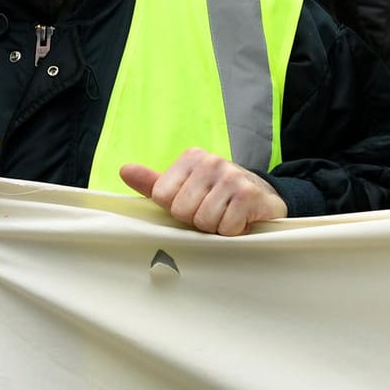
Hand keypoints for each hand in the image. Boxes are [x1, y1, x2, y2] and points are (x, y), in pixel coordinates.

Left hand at [120, 148, 286, 235]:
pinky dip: (233, 231)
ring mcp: (231, 176)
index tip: (195, 204)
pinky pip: (226, 227)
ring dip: (216, 227)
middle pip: (182, 211)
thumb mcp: (184, 186)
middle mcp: (211, 161)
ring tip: (227, 215)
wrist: (264, 196)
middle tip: (213, 212)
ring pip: (204, 222)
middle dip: (197, 220)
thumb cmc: (218, 195)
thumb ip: (154, 182)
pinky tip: (241, 219)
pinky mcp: (249, 194)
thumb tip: (124, 170)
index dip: (177, 210)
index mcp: (191, 158)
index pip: (162, 197)